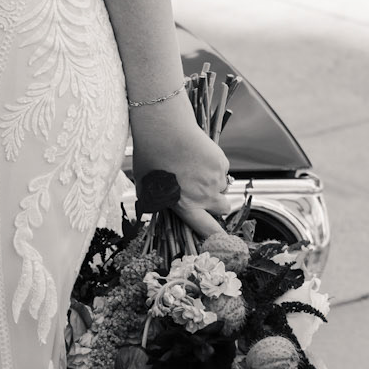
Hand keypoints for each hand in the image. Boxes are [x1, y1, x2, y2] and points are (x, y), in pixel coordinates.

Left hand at [132, 109, 230, 239]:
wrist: (165, 127)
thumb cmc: (150, 156)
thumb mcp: (145, 186)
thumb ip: (154, 203)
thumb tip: (151, 211)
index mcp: (186, 206)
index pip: (209, 231)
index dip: (217, 238)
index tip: (221, 241)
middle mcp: (204, 196)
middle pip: (223, 209)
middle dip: (217, 205)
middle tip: (203, 194)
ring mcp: (216, 179)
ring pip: (223, 188)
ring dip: (215, 184)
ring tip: (195, 170)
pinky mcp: (221, 162)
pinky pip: (223, 171)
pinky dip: (215, 168)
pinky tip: (197, 157)